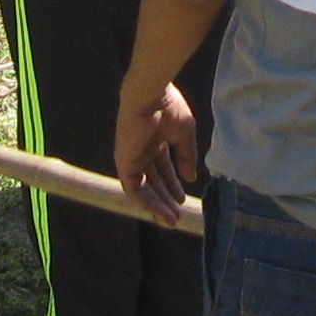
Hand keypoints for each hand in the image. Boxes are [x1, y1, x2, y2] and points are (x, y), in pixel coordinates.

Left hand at [118, 81, 200, 221]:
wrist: (150, 95)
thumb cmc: (169, 107)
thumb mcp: (185, 134)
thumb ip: (187, 157)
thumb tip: (191, 178)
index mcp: (155, 140)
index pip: (163, 168)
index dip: (173, 184)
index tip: (182, 199)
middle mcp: (141, 150)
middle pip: (153, 181)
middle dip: (165, 199)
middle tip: (176, 216)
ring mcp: (132, 157)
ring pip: (143, 188)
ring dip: (157, 205)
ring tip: (171, 220)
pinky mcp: (124, 162)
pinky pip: (133, 188)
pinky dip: (146, 202)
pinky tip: (160, 211)